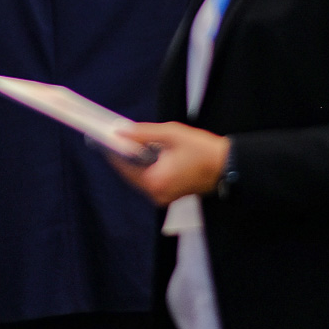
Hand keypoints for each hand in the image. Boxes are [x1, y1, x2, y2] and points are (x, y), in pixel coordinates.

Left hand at [109, 122, 228, 205]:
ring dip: (134, 161)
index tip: (102, 139)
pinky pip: (150, 180)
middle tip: (116, 136)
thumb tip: (121, 131)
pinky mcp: (169, 195)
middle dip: (123, 155)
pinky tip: (145, 152)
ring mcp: (163, 196)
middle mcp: (156, 193)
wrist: (227, 166)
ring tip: (129, 142)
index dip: (112, 151)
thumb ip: (143, 133)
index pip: (124, 167)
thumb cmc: (202, 150)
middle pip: (130, 173)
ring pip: (139, 177)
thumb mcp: (171, 134)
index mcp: (155, 181)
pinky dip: (146, 167)